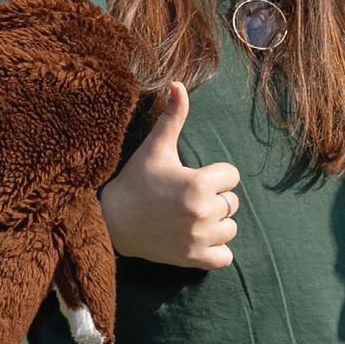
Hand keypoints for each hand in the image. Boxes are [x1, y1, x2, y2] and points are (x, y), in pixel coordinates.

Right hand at [97, 84, 238, 268]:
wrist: (112, 221)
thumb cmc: (135, 181)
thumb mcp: (155, 149)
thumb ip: (173, 117)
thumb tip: (179, 84)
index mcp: (198, 184)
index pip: (232, 176)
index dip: (214, 175)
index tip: (191, 177)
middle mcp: (201, 212)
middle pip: (232, 203)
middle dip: (214, 199)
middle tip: (185, 199)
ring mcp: (198, 238)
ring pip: (230, 228)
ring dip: (216, 225)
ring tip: (191, 218)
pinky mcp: (193, 259)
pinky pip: (225, 257)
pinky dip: (216, 250)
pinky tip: (197, 239)